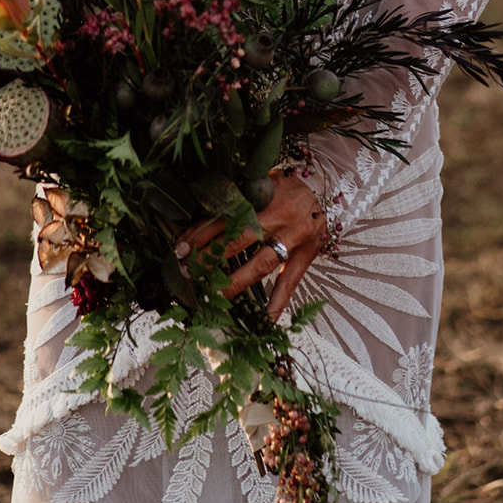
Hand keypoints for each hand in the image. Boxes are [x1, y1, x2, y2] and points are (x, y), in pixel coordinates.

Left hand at [175, 171, 325, 319]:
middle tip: (188, 273)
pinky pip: (291, 280)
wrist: (322, 187)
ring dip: (235, 281)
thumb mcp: (259, 184)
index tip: (180, 248)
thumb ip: (236, 200)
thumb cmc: (283, 186)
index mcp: (263, 196)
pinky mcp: (306, 253)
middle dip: (211, 258)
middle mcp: (278, 216)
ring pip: (261, 263)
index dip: (201, 233)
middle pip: (239, 240)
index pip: (225, 217)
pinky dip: (279, 301)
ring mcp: (294, 237)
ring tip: (214, 295)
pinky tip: (265, 319)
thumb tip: (199, 222)